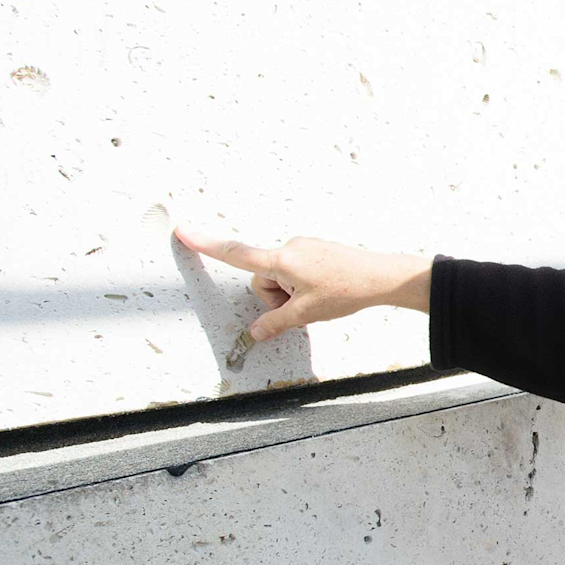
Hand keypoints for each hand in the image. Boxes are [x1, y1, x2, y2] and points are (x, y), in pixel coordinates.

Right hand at [174, 227, 431, 340]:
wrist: (381, 277)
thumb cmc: (347, 290)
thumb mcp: (307, 314)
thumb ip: (275, 323)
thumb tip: (255, 333)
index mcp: (281, 261)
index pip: (236, 254)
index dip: (206, 245)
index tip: (182, 231)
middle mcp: (289, 248)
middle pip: (263, 279)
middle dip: (276, 298)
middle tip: (303, 307)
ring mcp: (303, 247)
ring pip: (281, 277)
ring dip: (291, 294)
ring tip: (319, 298)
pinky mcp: (315, 250)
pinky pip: (296, 272)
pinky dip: (303, 286)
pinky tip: (326, 290)